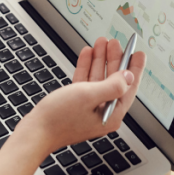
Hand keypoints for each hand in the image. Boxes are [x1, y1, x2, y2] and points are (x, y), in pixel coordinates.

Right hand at [12, 38, 145, 156]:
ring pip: (99, 79)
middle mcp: (102, 112)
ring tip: (101, 43)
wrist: (35, 131)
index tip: (138, 53)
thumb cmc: (58, 118)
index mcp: (111, 114)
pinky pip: (85, 82)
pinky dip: (87, 67)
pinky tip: (87, 54)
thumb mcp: (88, 96)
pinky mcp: (76, 105)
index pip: (129, 87)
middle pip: (114, 80)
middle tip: (115, 43)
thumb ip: (111, 86)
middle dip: (115, 60)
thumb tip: (128, 77)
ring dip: (100, 60)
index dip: (135, 68)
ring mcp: (89, 109)